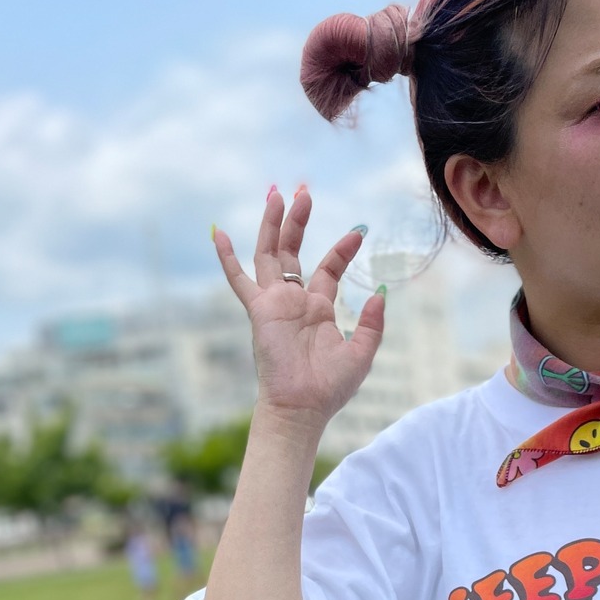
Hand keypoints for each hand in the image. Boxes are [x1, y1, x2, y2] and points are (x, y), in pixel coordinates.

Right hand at [212, 187, 384, 428]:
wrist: (303, 408)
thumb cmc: (330, 388)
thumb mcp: (362, 353)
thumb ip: (371, 323)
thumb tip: (380, 292)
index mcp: (319, 310)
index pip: (328, 268)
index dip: (342, 249)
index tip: (359, 231)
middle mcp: (294, 301)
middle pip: (293, 251)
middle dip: (298, 221)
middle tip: (304, 191)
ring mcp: (274, 303)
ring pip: (268, 254)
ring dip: (272, 224)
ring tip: (278, 194)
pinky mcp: (259, 311)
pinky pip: (239, 280)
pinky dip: (227, 258)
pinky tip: (219, 233)